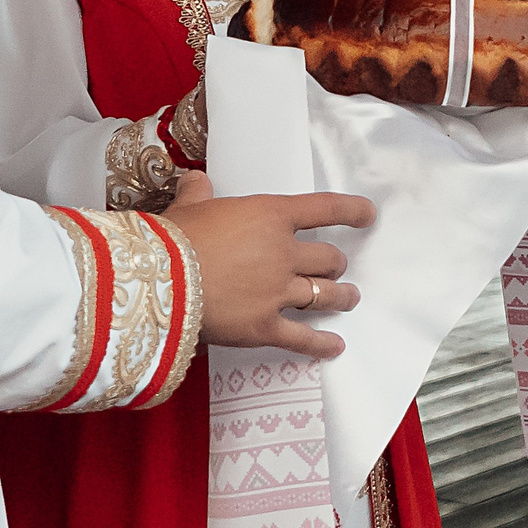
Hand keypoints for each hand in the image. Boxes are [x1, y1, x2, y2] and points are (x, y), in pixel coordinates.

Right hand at [163, 174, 370, 359]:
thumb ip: (199, 193)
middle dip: (336, 264)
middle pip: (328, 259)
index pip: (324, 209)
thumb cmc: (172, 238)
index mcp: (270, 216)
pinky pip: (303, 338)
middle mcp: (283, 253)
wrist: (159, 280)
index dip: (351, 211)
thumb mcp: (188, 206)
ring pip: (324, 295)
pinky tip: (335, 346)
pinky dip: (322, 344)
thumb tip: (196, 181)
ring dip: (341, 297)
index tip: (368, 215)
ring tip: (349, 298)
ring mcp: (278, 292)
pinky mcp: (265, 327)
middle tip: (336, 267)